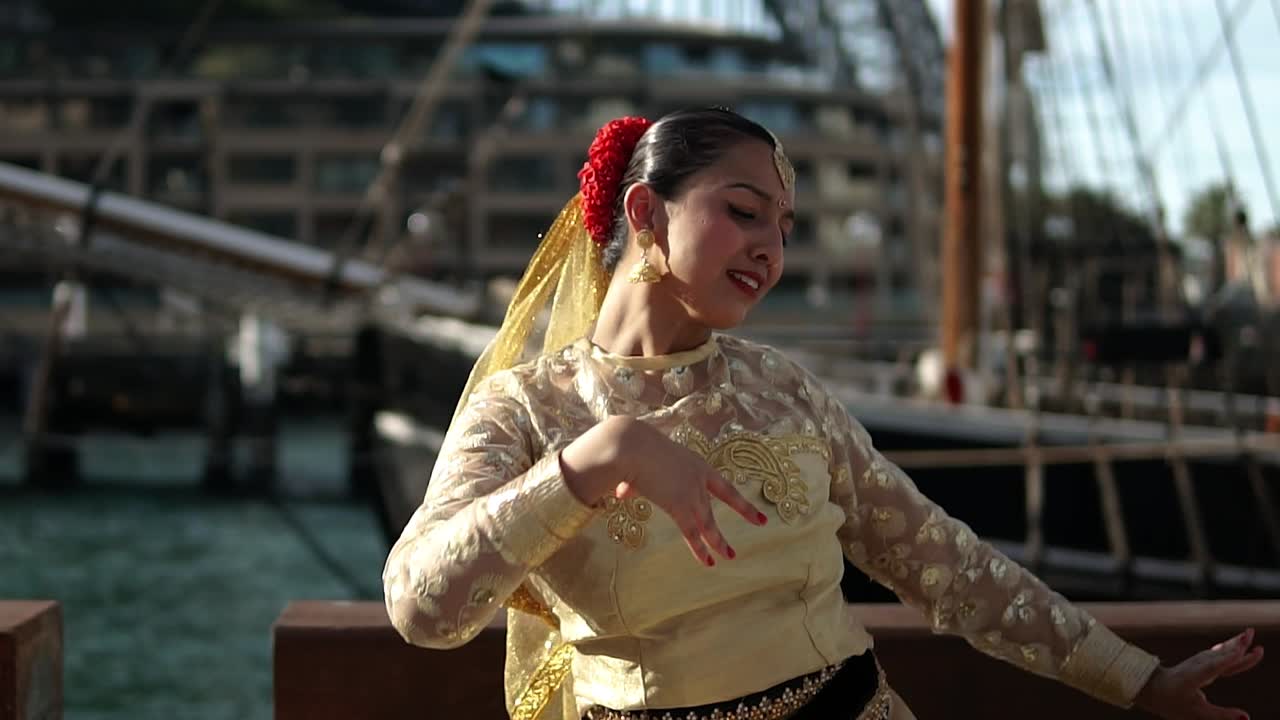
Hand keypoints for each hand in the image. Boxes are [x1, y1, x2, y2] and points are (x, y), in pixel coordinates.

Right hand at [560, 416, 767, 565]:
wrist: (630, 445)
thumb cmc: (631, 447)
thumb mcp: (640, 463)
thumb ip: (635, 482)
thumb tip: (620, 491)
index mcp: (695, 464)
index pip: (722, 484)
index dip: (738, 496)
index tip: (754, 503)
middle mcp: (698, 478)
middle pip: (721, 502)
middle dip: (743, 511)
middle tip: (759, 521)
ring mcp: (691, 493)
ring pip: (708, 524)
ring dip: (718, 541)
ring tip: (729, 556)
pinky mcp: (679, 507)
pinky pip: (692, 533)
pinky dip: (699, 549)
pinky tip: (708, 561)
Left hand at [1135, 628, 1263, 719]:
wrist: (1153, 687)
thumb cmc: (1172, 701)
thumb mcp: (1197, 711)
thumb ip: (1221, 714)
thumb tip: (1247, 718)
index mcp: (1192, 677)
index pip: (1211, 668)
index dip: (1225, 660)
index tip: (1238, 652)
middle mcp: (1196, 666)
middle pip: (1218, 655)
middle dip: (1235, 646)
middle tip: (1250, 634)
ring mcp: (1198, 661)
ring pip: (1219, 651)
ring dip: (1234, 643)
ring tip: (1249, 634)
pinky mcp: (1200, 660)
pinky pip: (1217, 652)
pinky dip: (1229, 647)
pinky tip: (1238, 641)